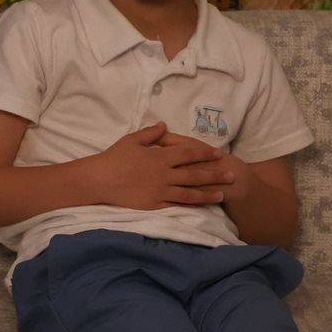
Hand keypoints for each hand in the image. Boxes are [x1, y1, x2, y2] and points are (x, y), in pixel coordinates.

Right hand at [91, 121, 235, 209]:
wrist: (100, 180)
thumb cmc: (114, 158)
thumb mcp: (131, 140)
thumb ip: (150, 134)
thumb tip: (164, 124)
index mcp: (160, 156)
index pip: (188, 153)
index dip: (204, 152)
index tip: (218, 153)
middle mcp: (164, 174)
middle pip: (195, 174)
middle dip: (215, 174)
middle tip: (231, 175)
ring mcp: (161, 190)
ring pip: (190, 193)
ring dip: (208, 193)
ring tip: (222, 194)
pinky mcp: (155, 204)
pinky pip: (177, 205)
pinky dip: (190, 206)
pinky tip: (201, 207)